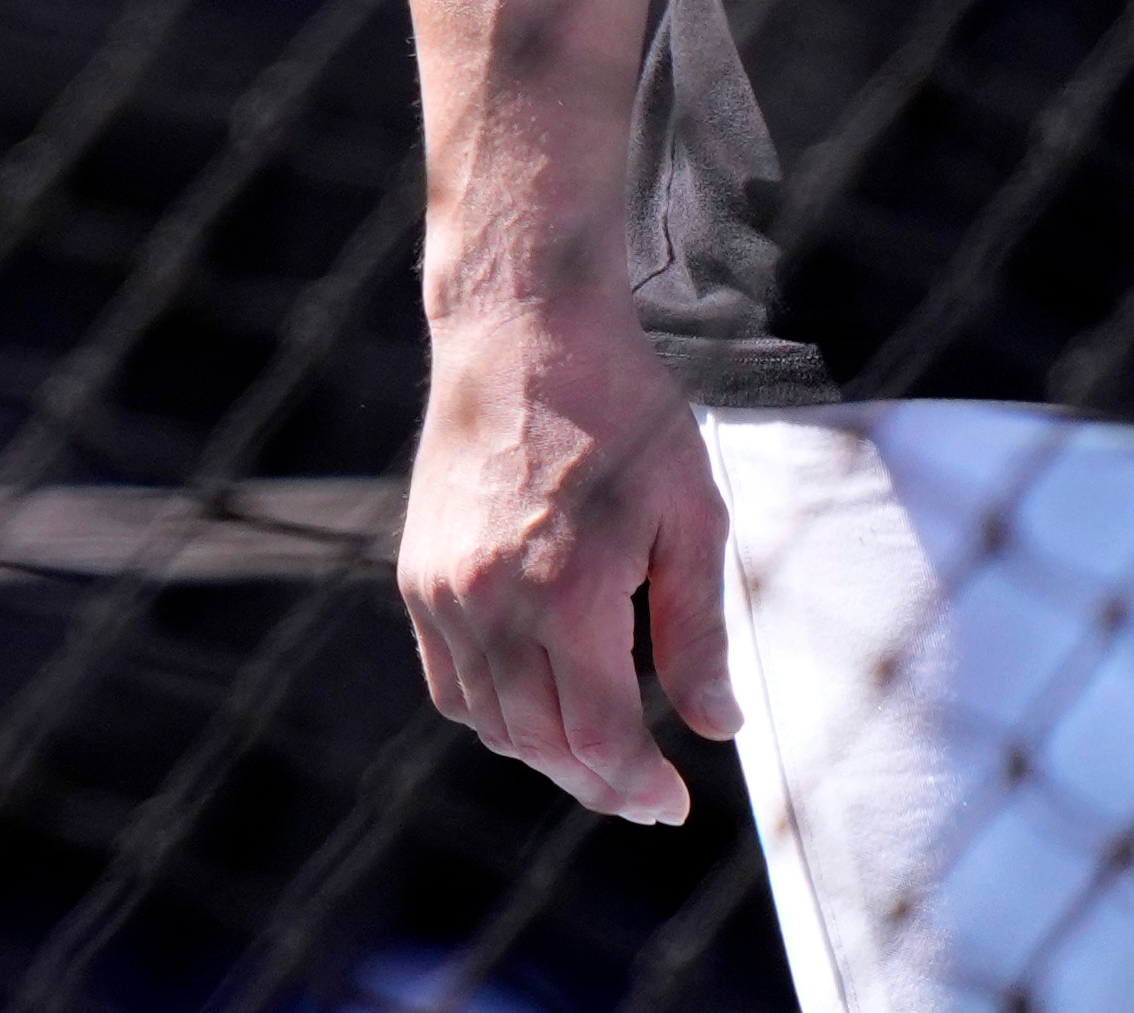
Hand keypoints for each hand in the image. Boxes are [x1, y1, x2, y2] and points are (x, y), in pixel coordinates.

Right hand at [403, 292, 740, 825]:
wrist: (520, 330)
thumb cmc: (623, 414)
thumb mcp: (690, 516)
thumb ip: (698, 632)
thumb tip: (716, 728)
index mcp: (569, 592)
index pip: (599, 739)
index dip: (640, 786)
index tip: (674, 803)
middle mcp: (494, 601)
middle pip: (542, 744)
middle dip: (599, 783)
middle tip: (646, 793)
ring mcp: (445, 590)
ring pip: (490, 722)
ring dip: (545, 753)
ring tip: (597, 751)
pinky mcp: (417, 574)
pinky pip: (449, 682)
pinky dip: (492, 713)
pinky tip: (537, 703)